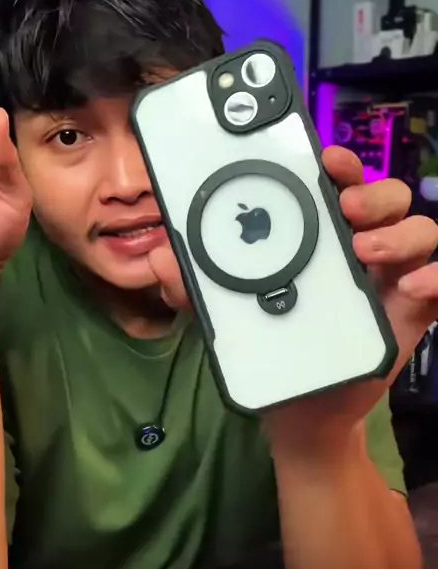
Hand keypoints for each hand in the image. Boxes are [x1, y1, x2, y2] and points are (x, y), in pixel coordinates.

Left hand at [149, 146, 437, 438]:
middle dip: (369, 191)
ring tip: (366, 252)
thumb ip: (193, 287)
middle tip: (344, 208)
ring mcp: (389, 275)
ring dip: (398, 230)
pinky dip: (434, 276)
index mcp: (319, 232)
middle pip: (383, 194)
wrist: (301, 409)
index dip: (335, 162)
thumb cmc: (270, 345)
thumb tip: (157, 258)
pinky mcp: (412, 310)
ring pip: (418, 227)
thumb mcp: (225, 314)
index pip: (336, 181)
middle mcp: (360, 243)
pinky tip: (411, 287)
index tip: (321, 160)